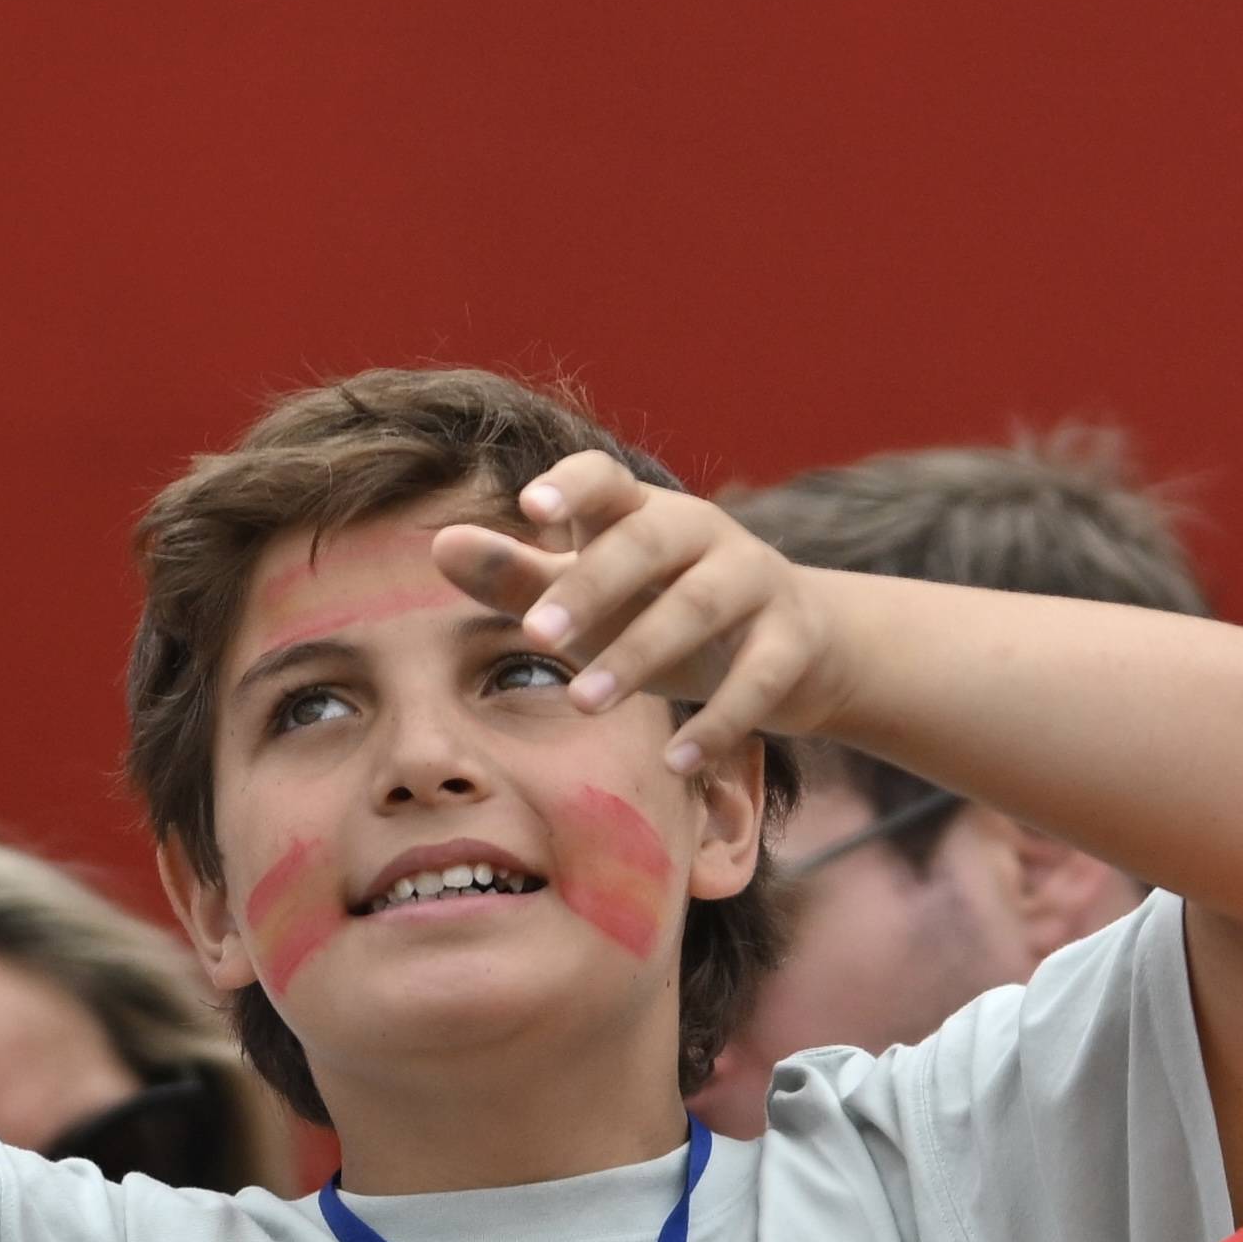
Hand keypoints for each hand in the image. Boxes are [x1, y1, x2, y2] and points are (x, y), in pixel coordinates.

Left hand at [431, 454, 842, 764]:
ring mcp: (754, 580)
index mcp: (642, 511)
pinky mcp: (792, 640)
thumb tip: (440, 546)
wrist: (802, 646)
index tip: (532, 509)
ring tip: (581, 703)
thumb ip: (517, 577)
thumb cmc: (666, 610)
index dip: (573, 486)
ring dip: (638, 656)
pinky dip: (718, 721)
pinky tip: (675, 762)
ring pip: (698, 608)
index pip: (605, 479)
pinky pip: (757, 678)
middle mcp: (702, 531)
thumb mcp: (591, 595)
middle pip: (647, 543)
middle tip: (537, 636)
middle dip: (591, 588)